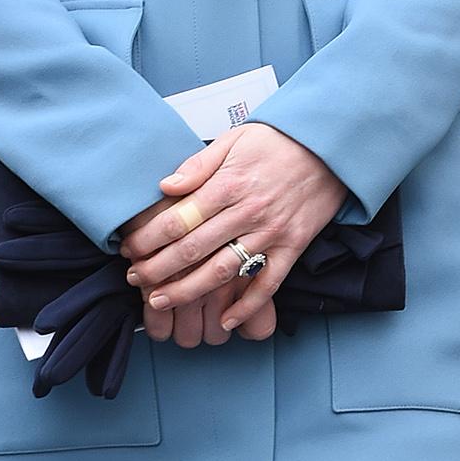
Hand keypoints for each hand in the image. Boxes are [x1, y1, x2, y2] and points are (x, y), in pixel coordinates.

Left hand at [118, 124, 347, 340]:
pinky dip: (247, 307)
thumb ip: (198, 164)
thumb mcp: (235, 140)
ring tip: (160, 301)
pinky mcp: (293, 247)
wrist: (330, 147)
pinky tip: (226, 321)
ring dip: (188, 291)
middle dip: (157, 269)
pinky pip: (268, 283)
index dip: (148, 238)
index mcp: (229, 184)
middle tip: (135, 280)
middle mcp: (248, 212)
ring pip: (223, 272)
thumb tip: (165, 185)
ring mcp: (271, 233)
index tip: (129, 248)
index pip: (177, 219)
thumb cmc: (279, 142)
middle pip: (193, 250)